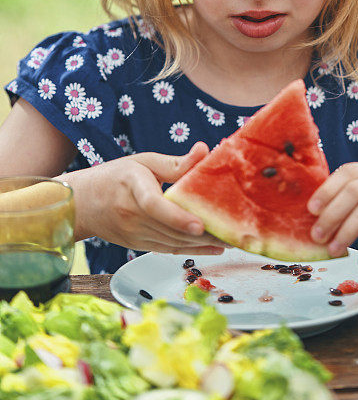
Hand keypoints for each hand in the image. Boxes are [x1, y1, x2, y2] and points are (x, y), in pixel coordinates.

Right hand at [68, 142, 226, 254]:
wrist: (80, 204)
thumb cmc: (114, 177)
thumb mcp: (142, 162)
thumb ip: (175, 163)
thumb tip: (205, 150)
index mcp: (132, 187)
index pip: (154, 205)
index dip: (177, 217)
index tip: (200, 224)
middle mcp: (132, 215)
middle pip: (170, 229)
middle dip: (203, 233)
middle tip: (234, 231)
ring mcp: (134, 234)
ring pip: (172, 242)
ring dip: (202, 243)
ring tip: (232, 237)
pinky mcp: (137, 245)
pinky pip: (168, 249)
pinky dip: (192, 250)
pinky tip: (214, 247)